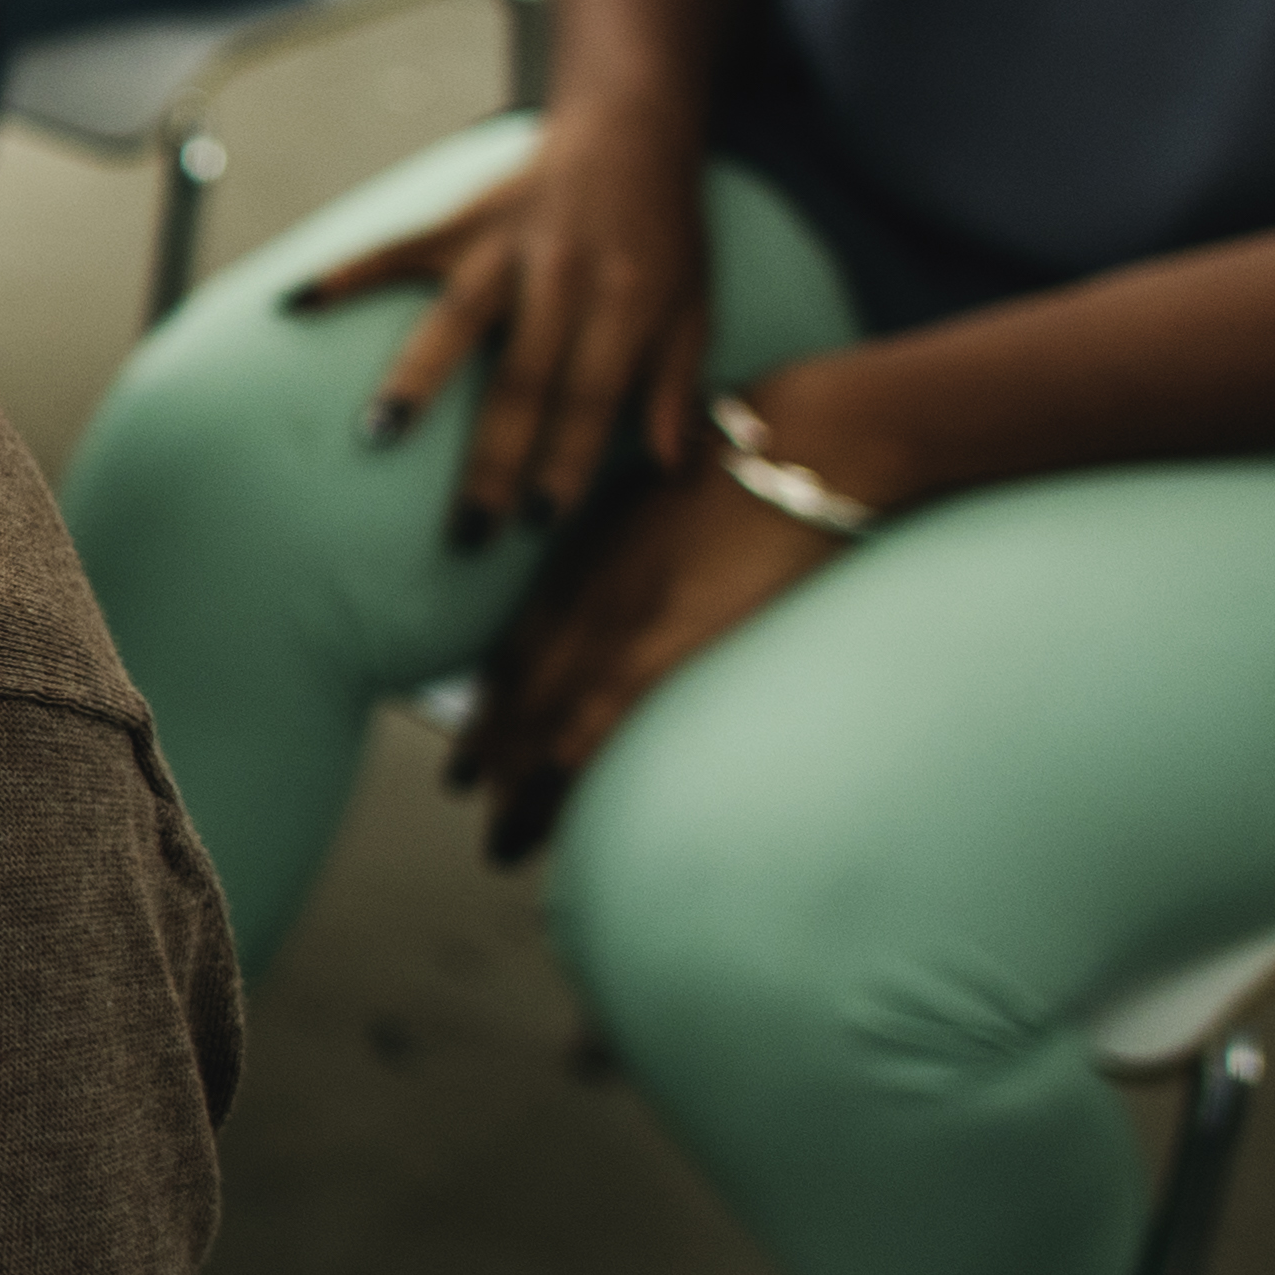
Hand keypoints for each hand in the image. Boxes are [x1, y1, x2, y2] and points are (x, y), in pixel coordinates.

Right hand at [294, 120, 714, 550]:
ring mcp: (504, 246)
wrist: (630, 130)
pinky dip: (345, 274)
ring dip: (416, 377)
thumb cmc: (666, 234)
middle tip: (464, 529)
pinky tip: (295, 305)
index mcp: (627, 303)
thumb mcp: (696, 307)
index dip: (566, 460)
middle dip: (494, 459)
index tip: (537, 522)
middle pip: (522, 378)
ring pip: (455, 319)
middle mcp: (563, 276)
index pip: (591, 397)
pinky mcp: (459, 221)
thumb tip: (670, 467)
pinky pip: (395, 250)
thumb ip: (676, 384)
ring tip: (377, 435)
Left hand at [450, 449, 840, 861]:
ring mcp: (624, 609)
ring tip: (498, 837)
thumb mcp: (683, 490)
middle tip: (462, 789)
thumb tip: (672, 564)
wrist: (812, 437)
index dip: (495, 689)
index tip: (475, 731)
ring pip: (547, 709)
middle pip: (521, 679)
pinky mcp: (671, 630)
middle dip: (490, 742)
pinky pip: (603, 708)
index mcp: (590, 551)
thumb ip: (657, 533)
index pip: (524, 636)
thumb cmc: (765, 455)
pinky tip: (543, 799)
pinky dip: (566, 756)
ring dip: (518, 778)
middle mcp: (588, 584)